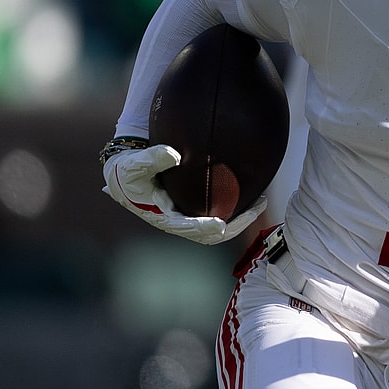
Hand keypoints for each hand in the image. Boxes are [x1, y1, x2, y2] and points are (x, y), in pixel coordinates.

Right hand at [101, 140, 264, 244]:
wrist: (126, 174)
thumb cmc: (130, 170)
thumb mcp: (136, 164)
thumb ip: (153, 159)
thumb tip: (174, 154)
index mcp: (164, 217)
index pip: (188, 228)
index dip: (204, 228)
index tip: (220, 224)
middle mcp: (180, 222)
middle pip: (212, 234)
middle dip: (236, 224)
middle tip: (257, 208)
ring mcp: (189, 217)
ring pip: (220, 226)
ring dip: (241, 217)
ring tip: (262, 202)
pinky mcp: (194, 210)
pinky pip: (219, 212)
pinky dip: (235, 206)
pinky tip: (250, 191)